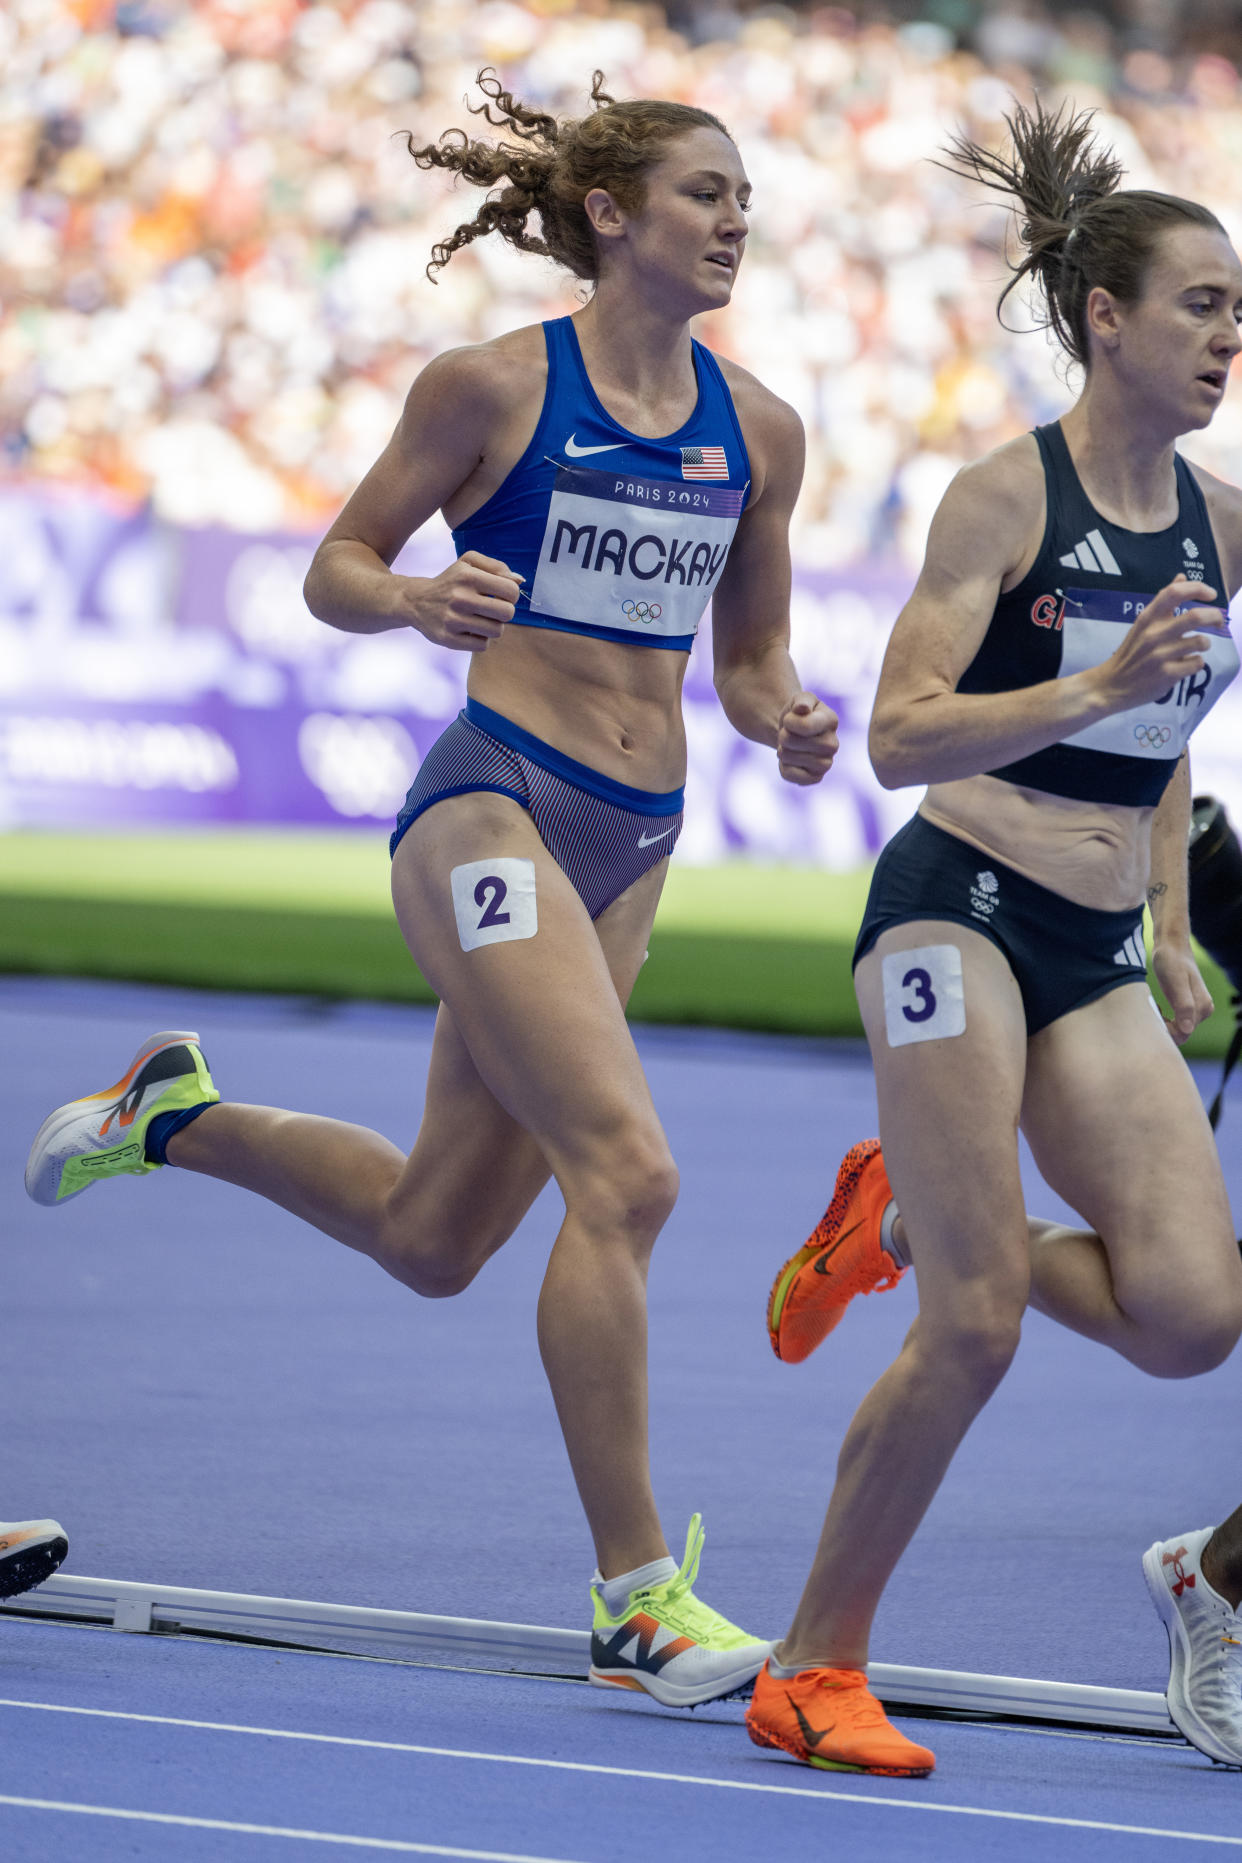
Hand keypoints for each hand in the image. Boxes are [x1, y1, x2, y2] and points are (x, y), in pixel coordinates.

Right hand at [397, 550, 522, 650]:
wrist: (416, 601)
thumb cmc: (451, 581)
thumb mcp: (469, 563)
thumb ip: (497, 567)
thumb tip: (519, 581)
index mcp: (468, 576)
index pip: (511, 591)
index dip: (511, 594)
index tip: (501, 595)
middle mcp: (460, 597)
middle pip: (507, 613)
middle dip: (505, 612)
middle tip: (494, 609)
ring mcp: (453, 620)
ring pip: (496, 631)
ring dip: (493, 626)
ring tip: (481, 619)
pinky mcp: (448, 639)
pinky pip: (482, 645)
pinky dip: (480, 639)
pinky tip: (470, 630)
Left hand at [777, 692, 838, 785]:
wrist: (794, 732)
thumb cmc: (797, 714)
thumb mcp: (799, 699)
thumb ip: (802, 700)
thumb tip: (802, 709)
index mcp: (831, 720)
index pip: (804, 726)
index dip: (789, 722)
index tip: (790, 719)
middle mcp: (833, 744)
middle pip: (792, 743)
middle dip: (783, 736)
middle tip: (789, 734)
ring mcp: (826, 763)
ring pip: (789, 759)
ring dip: (783, 752)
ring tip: (790, 746)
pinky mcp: (816, 778)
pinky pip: (790, 776)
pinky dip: (784, 767)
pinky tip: (791, 760)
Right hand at [1096, 577, 1227, 712]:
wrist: (1111, 685)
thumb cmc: (1131, 653)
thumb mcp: (1142, 624)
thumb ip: (1163, 602)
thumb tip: (1181, 576)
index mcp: (1147, 618)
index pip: (1175, 592)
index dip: (1198, 588)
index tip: (1211, 595)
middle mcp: (1153, 634)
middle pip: (1196, 616)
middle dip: (1215, 617)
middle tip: (1218, 622)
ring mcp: (1159, 655)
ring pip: (1201, 642)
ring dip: (1204, 644)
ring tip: (1197, 647)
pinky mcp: (1166, 675)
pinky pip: (1197, 663)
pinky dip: (1196, 663)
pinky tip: (1186, 665)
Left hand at [1152, 939, 1214, 1044]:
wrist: (1172, 946)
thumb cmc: (1172, 960)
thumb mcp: (1175, 981)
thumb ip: (1184, 1004)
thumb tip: (1187, 1029)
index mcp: (1202, 1007)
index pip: (1183, 1034)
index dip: (1165, 1031)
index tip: (1153, 1013)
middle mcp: (1202, 1011)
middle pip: (1181, 1034)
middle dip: (1163, 1028)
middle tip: (1151, 1009)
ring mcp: (1196, 1009)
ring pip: (1178, 1030)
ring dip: (1163, 1024)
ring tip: (1153, 1007)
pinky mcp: (1187, 1006)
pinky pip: (1176, 1023)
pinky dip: (1164, 1020)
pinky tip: (1157, 1008)